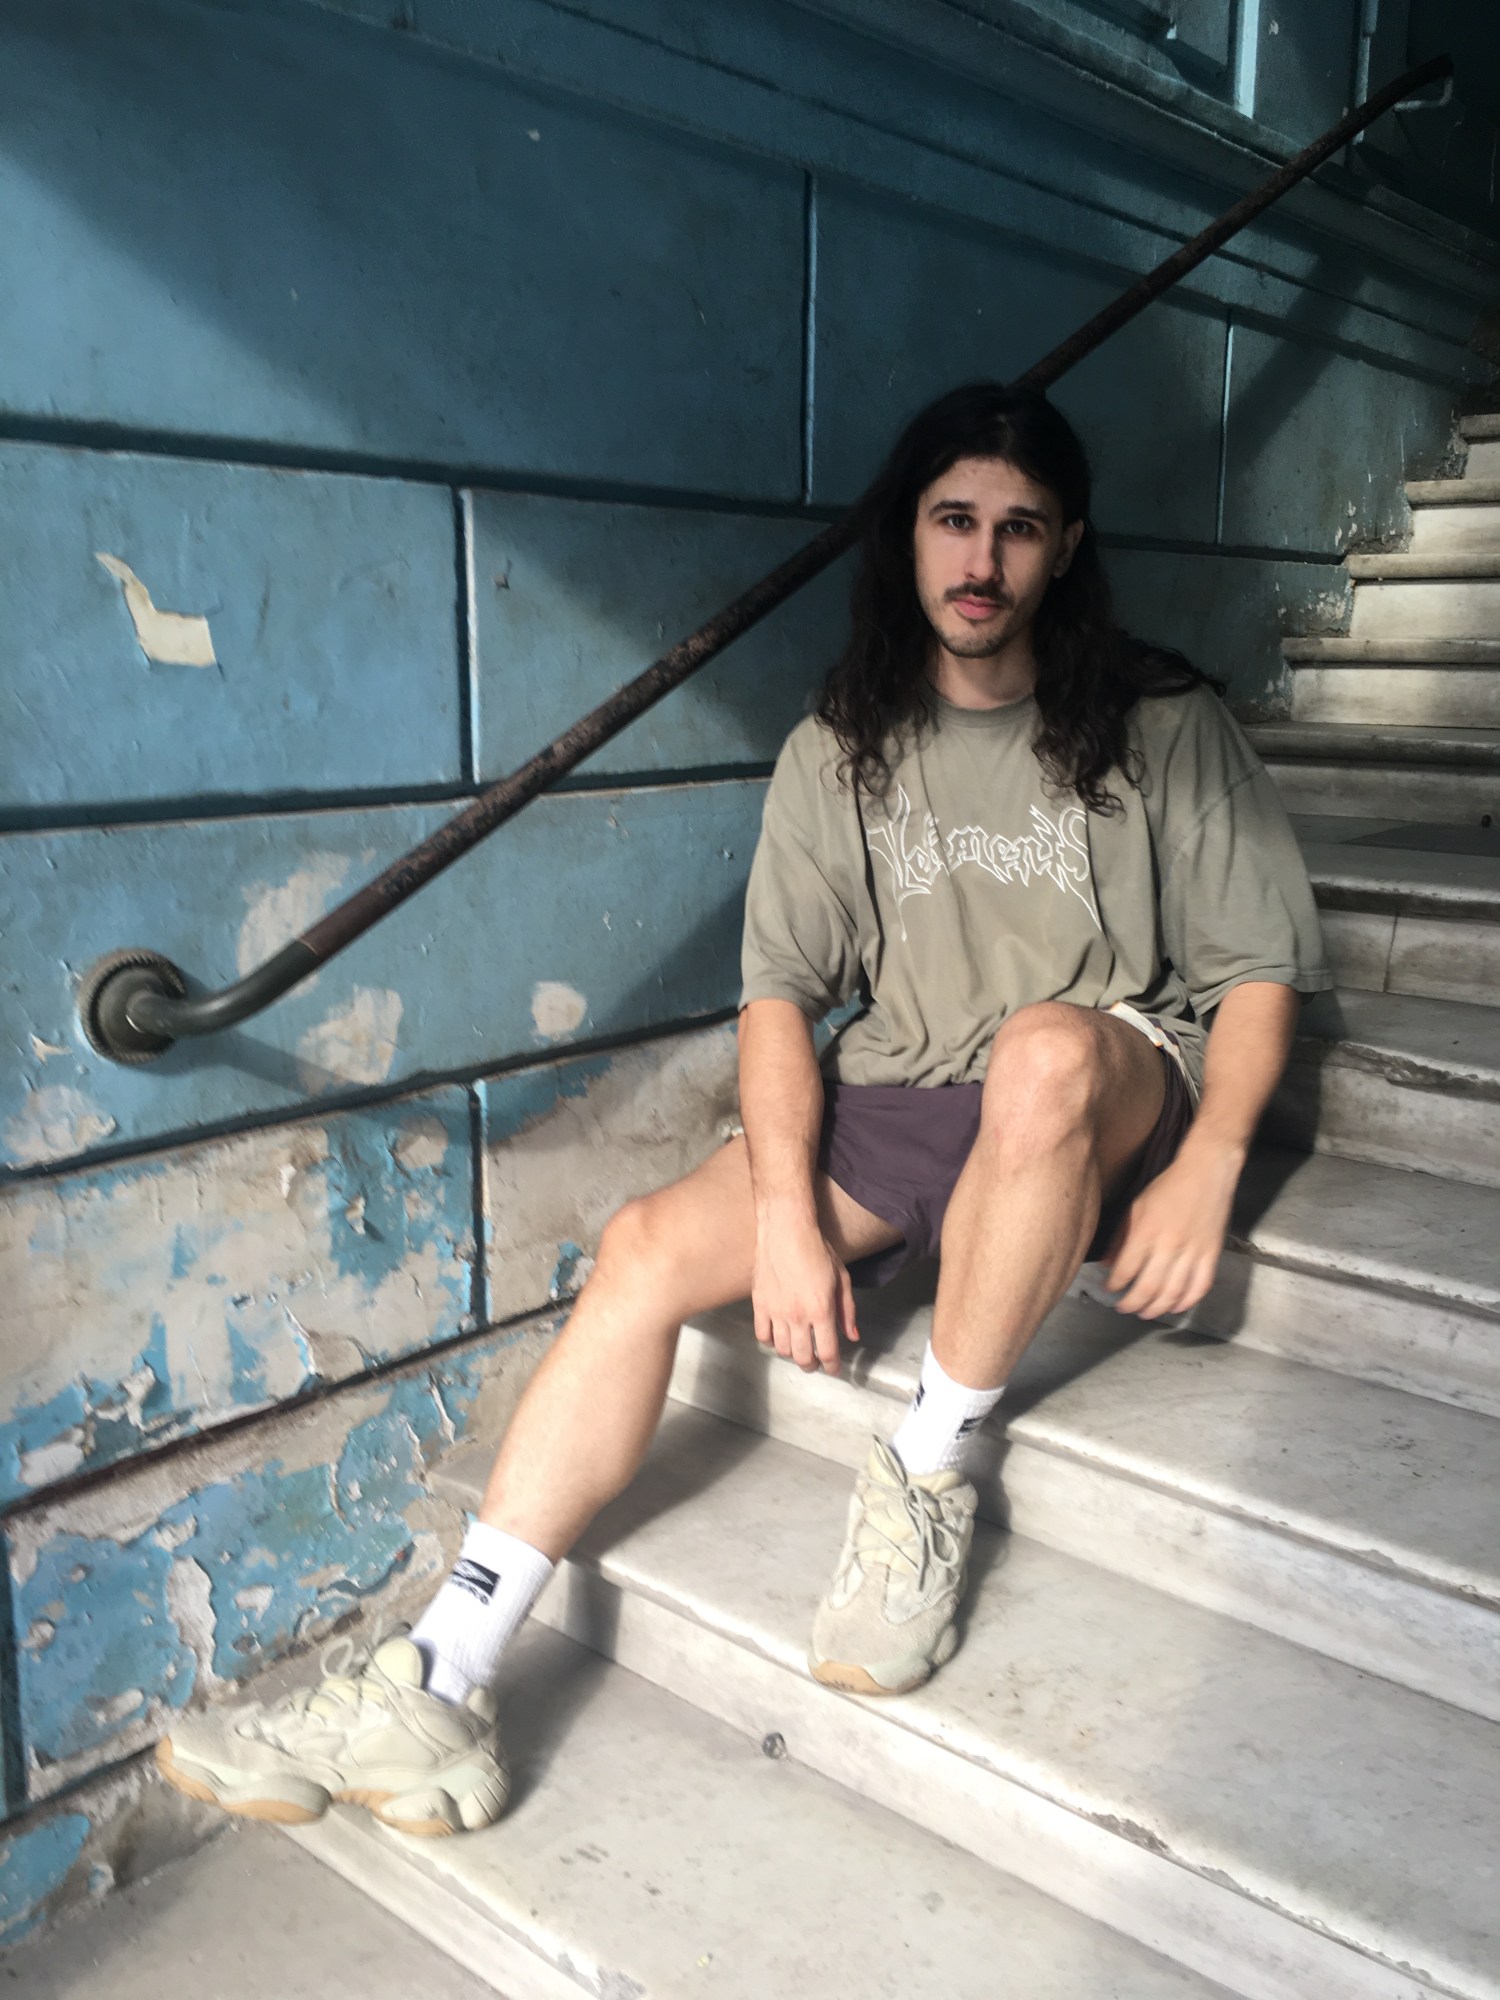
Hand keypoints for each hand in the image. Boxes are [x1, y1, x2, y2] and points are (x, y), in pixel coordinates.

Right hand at [751, 1221, 858, 1373]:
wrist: (786, 1231)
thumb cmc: (818, 1250)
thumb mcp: (842, 1279)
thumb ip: (847, 1310)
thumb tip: (852, 1335)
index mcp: (821, 1310)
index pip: (827, 1352)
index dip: (832, 1366)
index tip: (834, 1369)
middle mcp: (798, 1316)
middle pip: (802, 1358)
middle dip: (812, 1365)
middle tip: (816, 1362)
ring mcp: (776, 1312)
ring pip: (782, 1350)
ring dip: (792, 1354)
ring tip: (798, 1348)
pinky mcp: (759, 1305)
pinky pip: (762, 1335)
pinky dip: (771, 1342)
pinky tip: (779, 1336)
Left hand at [1103, 1144, 1239, 1319]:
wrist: (1206, 1172)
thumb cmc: (1167, 1187)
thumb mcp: (1135, 1207)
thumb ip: (1120, 1237)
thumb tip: (1106, 1265)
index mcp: (1146, 1232)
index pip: (1125, 1271)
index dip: (1114, 1286)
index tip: (1109, 1290)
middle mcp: (1168, 1246)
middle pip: (1148, 1289)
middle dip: (1132, 1304)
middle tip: (1123, 1308)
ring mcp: (1192, 1252)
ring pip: (1173, 1293)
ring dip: (1157, 1309)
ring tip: (1145, 1312)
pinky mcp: (1211, 1254)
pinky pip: (1200, 1287)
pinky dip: (1187, 1301)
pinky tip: (1175, 1306)